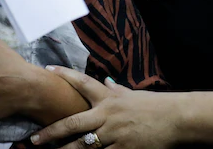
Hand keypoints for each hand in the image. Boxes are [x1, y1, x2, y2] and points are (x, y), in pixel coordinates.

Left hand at [30, 67, 182, 148]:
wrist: (177, 119)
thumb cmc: (154, 106)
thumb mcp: (133, 94)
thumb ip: (117, 90)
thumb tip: (107, 81)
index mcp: (109, 99)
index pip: (83, 83)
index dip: (65, 75)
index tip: (47, 70)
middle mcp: (108, 115)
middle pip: (74, 123)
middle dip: (52, 132)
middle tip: (35, 138)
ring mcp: (115, 134)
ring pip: (84, 146)